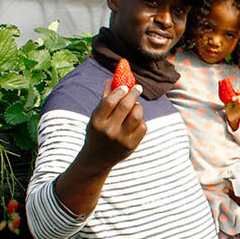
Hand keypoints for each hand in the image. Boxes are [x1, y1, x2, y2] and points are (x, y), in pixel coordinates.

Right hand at [54, 80, 145, 214]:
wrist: (98, 158)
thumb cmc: (97, 132)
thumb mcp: (96, 117)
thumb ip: (105, 99)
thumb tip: (113, 80)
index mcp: (97, 122)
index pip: (110, 101)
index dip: (120, 91)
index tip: (126, 86)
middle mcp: (109, 131)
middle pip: (125, 106)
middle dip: (134, 94)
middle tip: (138, 88)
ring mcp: (121, 139)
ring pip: (137, 115)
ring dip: (138, 107)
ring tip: (136, 105)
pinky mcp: (132, 145)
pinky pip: (143, 126)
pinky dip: (141, 120)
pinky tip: (136, 120)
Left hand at [225, 94, 239, 130]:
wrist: (229, 116)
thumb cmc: (229, 108)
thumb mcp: (227, 102)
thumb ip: (227, 98)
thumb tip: (225, 92)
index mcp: (238, 98)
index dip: (238, 91)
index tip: (233, 89)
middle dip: (238, 96)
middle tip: (232, 98)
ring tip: (239, 101)